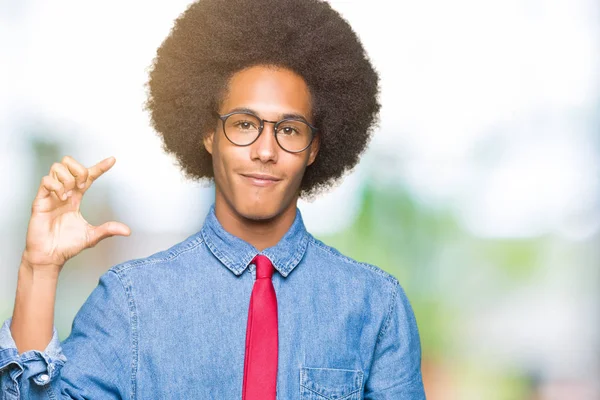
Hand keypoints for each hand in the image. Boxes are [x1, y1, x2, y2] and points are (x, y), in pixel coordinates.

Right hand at [22, 156, 130, 272]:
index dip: (100, 167)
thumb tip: (127, 231)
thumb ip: (108, 230)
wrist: (50, 257)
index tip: (112, 160)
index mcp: (76, 198)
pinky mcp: (40, 201)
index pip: (88, 176)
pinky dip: (56, 186)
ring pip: (57, 168)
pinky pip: (46, 181)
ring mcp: (51, 195)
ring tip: (69, 194)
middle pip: (68, 163)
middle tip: (83, 185)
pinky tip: (61, 197)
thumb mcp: (92, 236)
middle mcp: (63, 192)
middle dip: (79, 169)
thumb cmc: (67, 246)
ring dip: (68, 178)